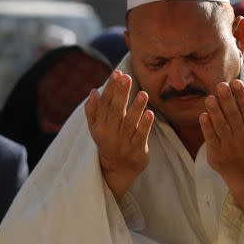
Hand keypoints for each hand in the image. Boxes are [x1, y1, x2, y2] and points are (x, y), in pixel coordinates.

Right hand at [85, 70, 154, 200]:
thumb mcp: (97, 128)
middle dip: (121, 94)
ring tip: (143, 93)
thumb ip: (93, 110)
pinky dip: (145, 125)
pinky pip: (141, 136)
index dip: (111, 88)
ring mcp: (123, 143)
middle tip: (128, 78)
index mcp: (99, 126)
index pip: (105, 104)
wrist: (117, 170)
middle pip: (116, 111)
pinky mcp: (136, 151)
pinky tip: (150, 113)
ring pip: (129, 123)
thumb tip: (92, 91)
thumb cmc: (108, 142)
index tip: (118, 73)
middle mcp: (110, 134)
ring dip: (136, 108)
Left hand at [199, 80, 243, 179]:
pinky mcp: (217, 153)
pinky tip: (203, 115)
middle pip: (234, 116)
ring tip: (209, 98)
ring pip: (222, 126)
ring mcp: (229, 145)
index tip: (236, 82)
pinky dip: (207, 128)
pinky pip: (211, 139)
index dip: (242, 96)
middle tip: (221, 85)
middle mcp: (242, 137)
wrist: (242, 171)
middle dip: (228, 100)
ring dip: (215, 112)